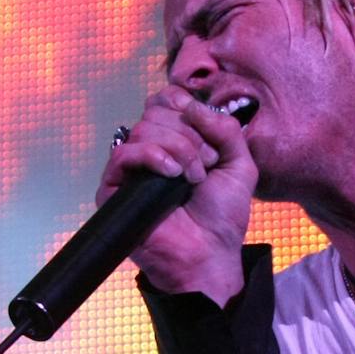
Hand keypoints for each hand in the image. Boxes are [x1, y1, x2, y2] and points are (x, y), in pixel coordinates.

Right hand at [101, 90, 255, 302]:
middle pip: (155, 111)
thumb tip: (192, 106)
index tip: (207, 134)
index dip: (186, 107)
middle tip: (206, 165)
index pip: (166, 100)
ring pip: (142, 129)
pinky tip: (172, 174)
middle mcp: (150, 149)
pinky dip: (152, 156)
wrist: (209, 253)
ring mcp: (131, 169)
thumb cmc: (222, 216)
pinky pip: (123, 154)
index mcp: (174, 140)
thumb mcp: (240, 165)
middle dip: (189, 134)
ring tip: (193, 178)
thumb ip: (225, 129)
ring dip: (178, 148)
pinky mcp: (114, 188)